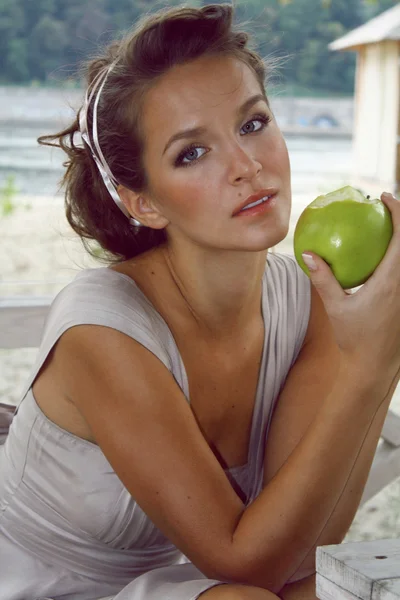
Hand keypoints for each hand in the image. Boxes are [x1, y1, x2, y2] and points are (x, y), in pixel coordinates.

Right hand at [303, 192, 399, 387]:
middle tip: (385, 205)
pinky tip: (383, 254)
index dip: (397, 211)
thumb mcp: (336, 307)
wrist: (375, 365)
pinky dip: (397, 254)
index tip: (383, 197)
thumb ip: (323, 279)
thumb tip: (307, 254)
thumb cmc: (355, 337)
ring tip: (385, 224)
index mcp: (391, 281)